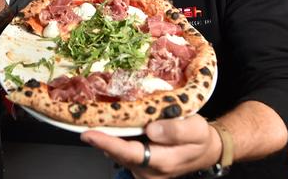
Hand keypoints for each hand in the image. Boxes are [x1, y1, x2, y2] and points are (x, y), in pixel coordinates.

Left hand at [81, 115, 220, 178]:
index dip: (107, 143)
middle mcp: (147, 170)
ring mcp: (140, 170)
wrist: (203, 151)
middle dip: (100, 136)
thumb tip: (152, 129)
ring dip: (105, 136)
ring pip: (116, 152)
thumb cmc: (199, 138)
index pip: (128, 153)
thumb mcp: (197, 129)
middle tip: (84, 116)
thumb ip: (176, 130)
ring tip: (94, 117)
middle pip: (117, 152)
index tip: (88, 134)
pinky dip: (112, 138)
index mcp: (161, 162)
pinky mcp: (137, 165)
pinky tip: (109, 124)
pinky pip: (120, 151)